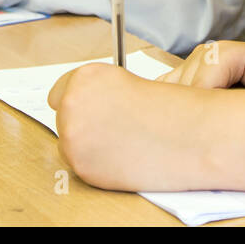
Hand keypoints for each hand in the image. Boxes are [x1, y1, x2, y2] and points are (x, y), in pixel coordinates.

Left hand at [48, 63, 209, 191]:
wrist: (184, 136)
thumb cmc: (162, 109)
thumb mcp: (123, 83)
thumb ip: (96, 90)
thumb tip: (79, 100)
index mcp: (84, 78)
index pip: (60, 91)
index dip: (79, 101)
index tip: (89, 108)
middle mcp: (73, 104)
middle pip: (62, 116)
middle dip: (82, 121)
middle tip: (109, 126)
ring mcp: (73, 136)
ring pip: (69, 141)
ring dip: (87, 142)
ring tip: (118, 141)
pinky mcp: (81, 165)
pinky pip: (79, 162)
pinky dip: (95, 162)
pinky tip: (118, 155)